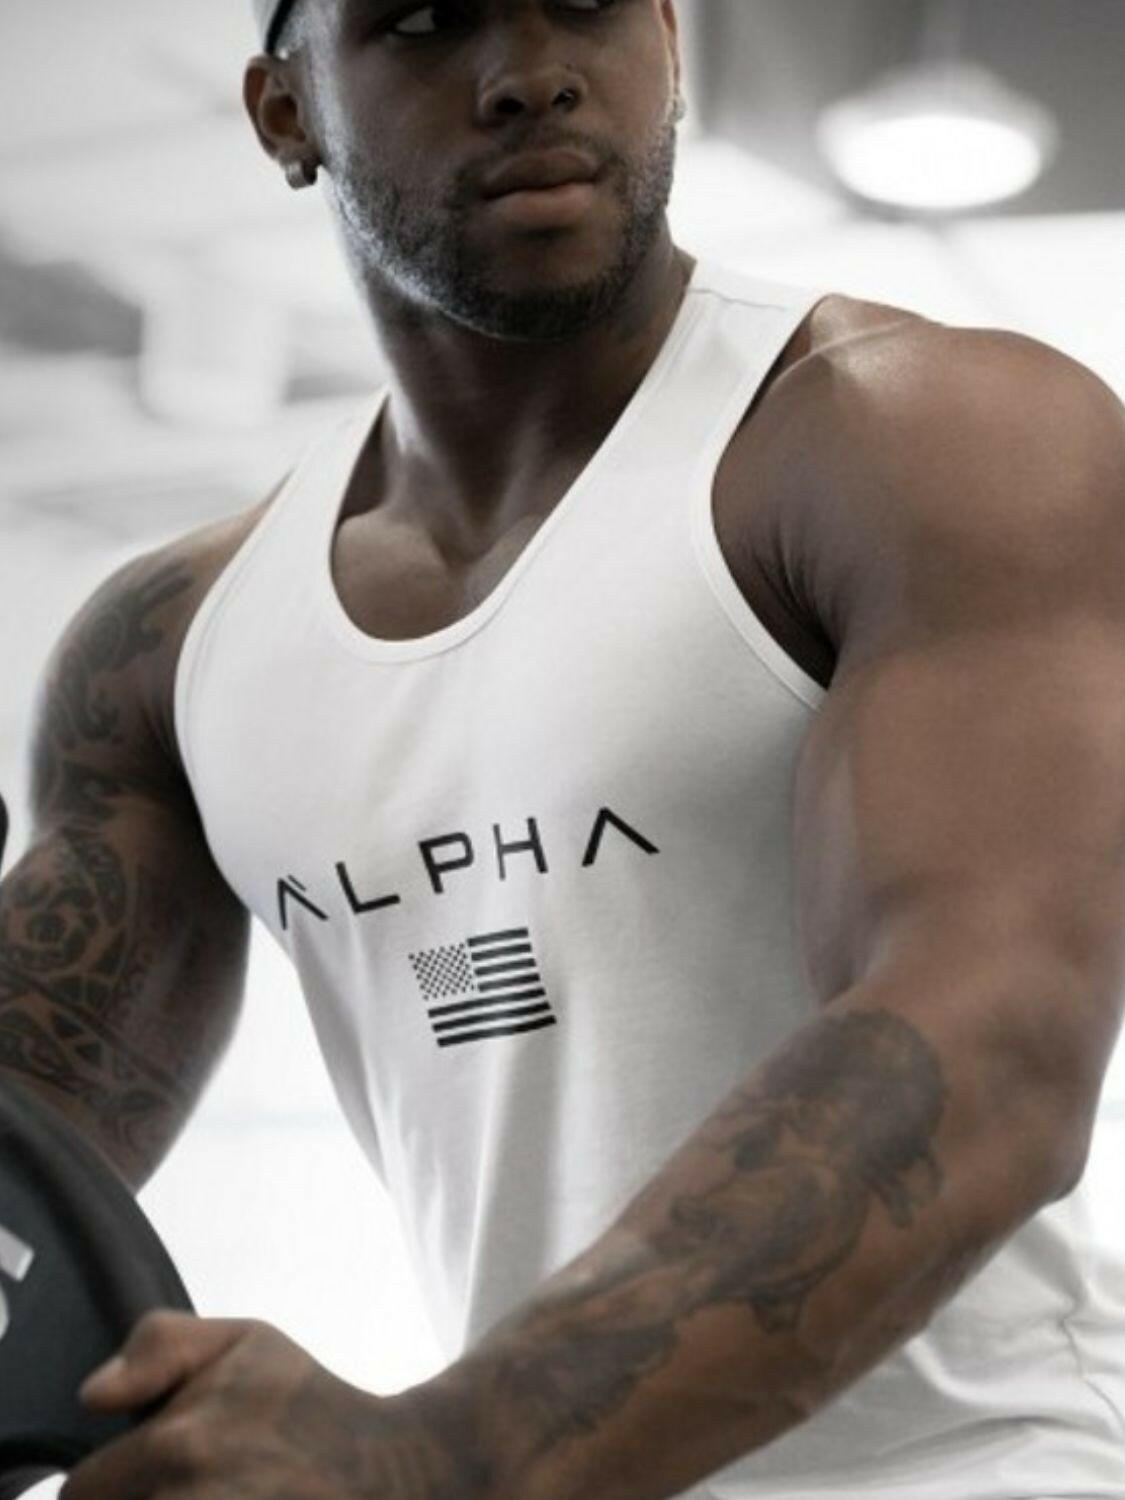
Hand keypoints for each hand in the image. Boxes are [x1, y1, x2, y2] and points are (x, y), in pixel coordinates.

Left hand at [59, 1310, 449, 1499]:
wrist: (391, 1470)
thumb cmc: (309, 1404)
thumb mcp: (245, 1341)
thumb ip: (159, 1343)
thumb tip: (92, 1396)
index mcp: (178, 1444)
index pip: (81, 1491)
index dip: (109, 1480)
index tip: (149, 1470)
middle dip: (141, 1499)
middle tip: (189, 1482)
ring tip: (212, 1491)